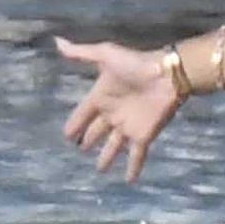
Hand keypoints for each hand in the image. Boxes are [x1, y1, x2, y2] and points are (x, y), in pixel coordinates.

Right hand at [57, 37, 181, 181]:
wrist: (167, 74)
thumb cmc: (136, 64)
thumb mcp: (105, 55)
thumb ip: (81, 53)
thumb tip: (57, 41)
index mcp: (101, 96)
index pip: (83, 114)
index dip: (75, 124)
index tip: (66, 135)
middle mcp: (113, 114)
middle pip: (97, 131)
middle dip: (89, 140)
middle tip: (80, 150)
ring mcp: (128, 126)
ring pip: (113, 146)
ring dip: (107, 158)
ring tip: (99, 170)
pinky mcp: (143, 135)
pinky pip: (136, 155)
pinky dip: (132, 168)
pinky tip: (128, 181)